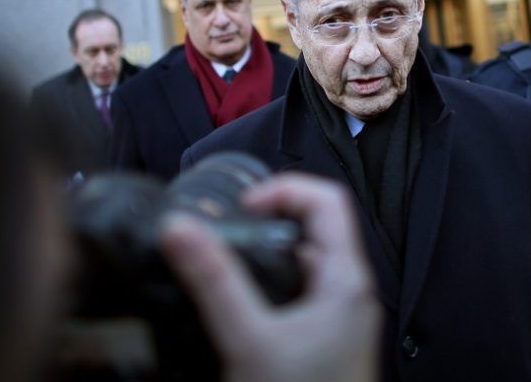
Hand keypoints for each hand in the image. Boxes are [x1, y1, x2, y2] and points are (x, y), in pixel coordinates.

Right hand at [159, 173, 380, 381]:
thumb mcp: (249, 339)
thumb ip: (214, 282)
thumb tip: (181, 228)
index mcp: (346, 278)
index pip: (327, 199)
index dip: (283, 189)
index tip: (240, 206)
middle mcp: (349, 291)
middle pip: (315, 226)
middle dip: (267, 221)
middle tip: (224, 231)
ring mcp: (340, 316)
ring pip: (305, 261)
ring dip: (266, 253)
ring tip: (224, 263)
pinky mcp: (326, 338)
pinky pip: (300, 292)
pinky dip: (270, 283)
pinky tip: (238, 303)